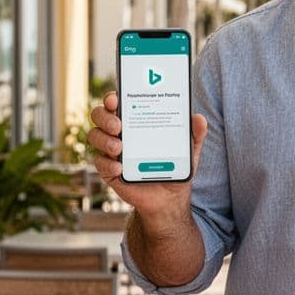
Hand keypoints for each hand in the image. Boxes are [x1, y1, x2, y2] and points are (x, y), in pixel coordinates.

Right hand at [88, 91, 206, 222]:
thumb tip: (199, 119)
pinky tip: (119, 168)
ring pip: (95, 137)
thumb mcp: (188, 150)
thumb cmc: (175, 166)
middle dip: (105, 117)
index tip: (116, 99)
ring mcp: (111, 151)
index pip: (117, 102)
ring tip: (119, 148)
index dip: (112, 98)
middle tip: (118, 126)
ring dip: (104, 140)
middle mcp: (119, 131)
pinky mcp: (109, 170)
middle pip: (99, 116)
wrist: (169, 197)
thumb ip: (195, 135)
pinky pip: (100, 164)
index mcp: (135, 119)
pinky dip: (107, 165)